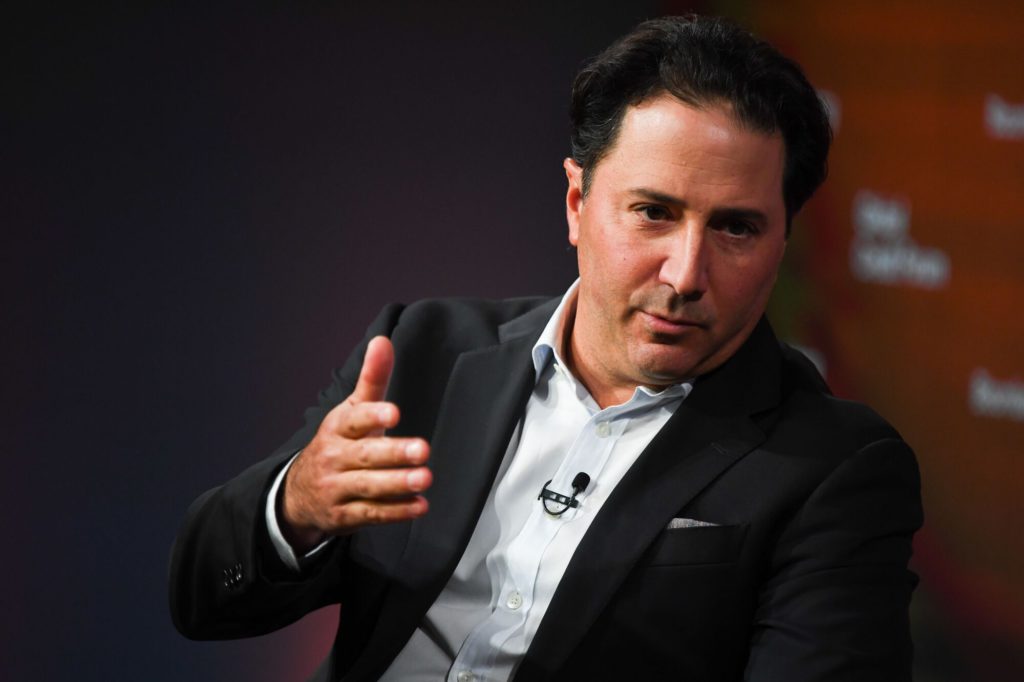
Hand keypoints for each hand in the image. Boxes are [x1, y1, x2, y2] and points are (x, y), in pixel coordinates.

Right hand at [280, 336, 431, 551]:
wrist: (300, 493)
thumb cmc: (338, 444)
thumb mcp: (351, 411)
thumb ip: (372, 379)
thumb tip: (383, 341)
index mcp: (337, 428)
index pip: (353, 420)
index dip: (372, 415)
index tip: (394, 412)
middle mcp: (334, 458)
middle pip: (364, 456)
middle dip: (393, 453)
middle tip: (423, 449)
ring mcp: (336, 489)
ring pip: (367, 487)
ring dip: (397, 483)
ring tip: (425, 478)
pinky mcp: (344, 516)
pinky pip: (371, 514)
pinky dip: (396, 511)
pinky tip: (419, 505)